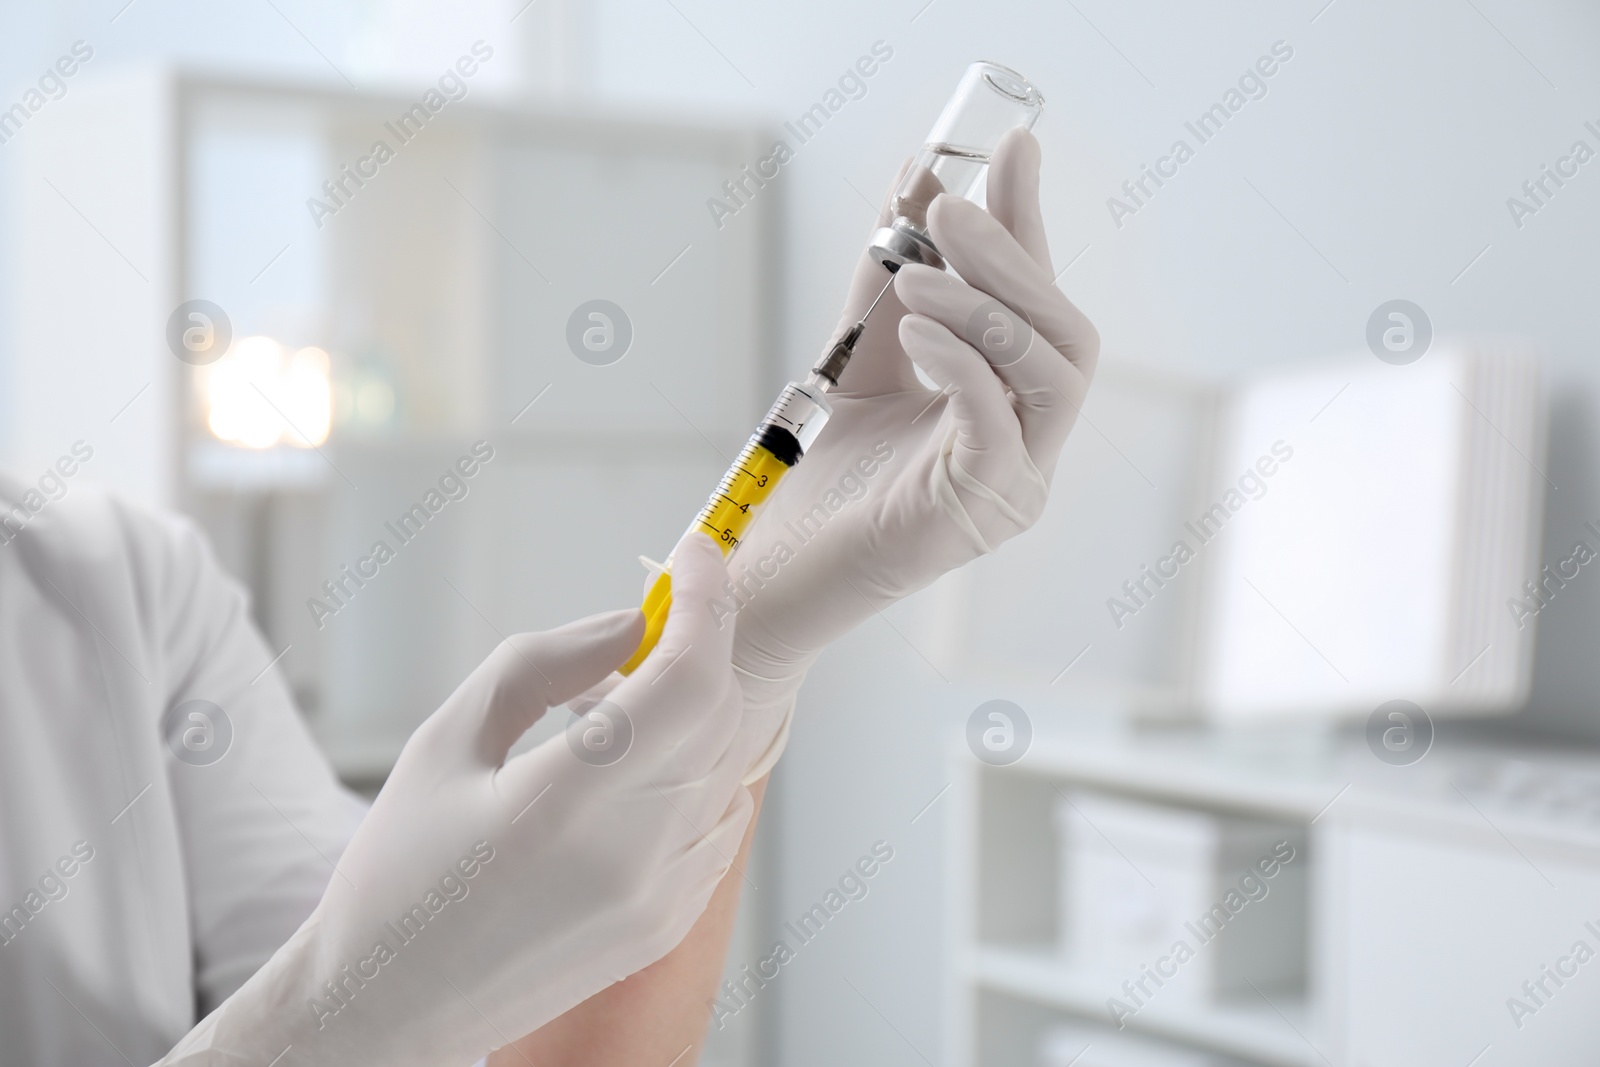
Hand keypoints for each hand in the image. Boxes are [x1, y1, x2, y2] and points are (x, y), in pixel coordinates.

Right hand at [160, 532, 754, 1066]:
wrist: (389, 1007)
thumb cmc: (397, 873)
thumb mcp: (445, 743)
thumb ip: (542, 665)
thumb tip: (630, 624)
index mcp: (565, 802)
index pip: (688, 678)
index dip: (705, 602)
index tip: (697, 554)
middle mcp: (632, 855)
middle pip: (719, 711)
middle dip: (699, 644)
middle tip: (652, 618)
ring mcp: (660, 898)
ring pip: (726, 762)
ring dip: (695, 707)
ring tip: (622, 700)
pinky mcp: (668, 926)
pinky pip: (717, 817)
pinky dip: (695, 769)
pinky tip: (634, 766)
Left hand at [728, 127, 1098, 775]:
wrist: (772, 578)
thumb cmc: (821, 482)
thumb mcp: (861, 357)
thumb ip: (890, 278)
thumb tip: (917, 178)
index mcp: (1009, 410)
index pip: (1039, 304)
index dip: (1030, 225)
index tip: (1011, 147)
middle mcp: (1027, 448)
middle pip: (1068, 336)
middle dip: (1015, 260)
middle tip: (948, 212)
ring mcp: (1013, 487)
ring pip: (1052, 376)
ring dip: (989, 307)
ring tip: (920, 274)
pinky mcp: (978, 516)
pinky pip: (997, 426)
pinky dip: (965, 365)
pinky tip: (919, 330)